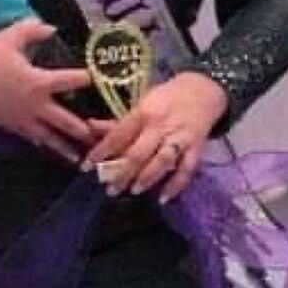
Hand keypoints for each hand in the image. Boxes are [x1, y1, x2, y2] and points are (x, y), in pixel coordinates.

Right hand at [0, 18, 94, 162]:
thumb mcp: (8, 38)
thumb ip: (33, 30)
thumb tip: (52, 28)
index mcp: (38, 82)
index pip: (70, 81)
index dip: (86, 79)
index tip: (99, 79)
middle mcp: (36, 105)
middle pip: (65, 120)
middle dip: (83, 129)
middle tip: (100, 135)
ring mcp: (23, 119)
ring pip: (50, 137)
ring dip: (66, 147)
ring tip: (82, 158)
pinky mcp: (11, 126)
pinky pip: (31, 137)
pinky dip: (42, 143)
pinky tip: (47, 148)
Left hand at [81, 72, 227, 202]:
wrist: (202, 90)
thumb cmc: (164, 98)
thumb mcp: (139, 104)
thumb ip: (117, 122)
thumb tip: (88, 127)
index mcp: (143, 112)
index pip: (118, 135)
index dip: (100, 152)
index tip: (86, 167)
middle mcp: (160, 126)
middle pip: (138, 153)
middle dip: (122, 173)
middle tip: (109, 189)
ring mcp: (179, 138)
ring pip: (162, 161)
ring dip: (146, 178)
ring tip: (133, 191)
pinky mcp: (196, 148)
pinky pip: (186, 169)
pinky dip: (176, 185)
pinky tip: (163, 198)